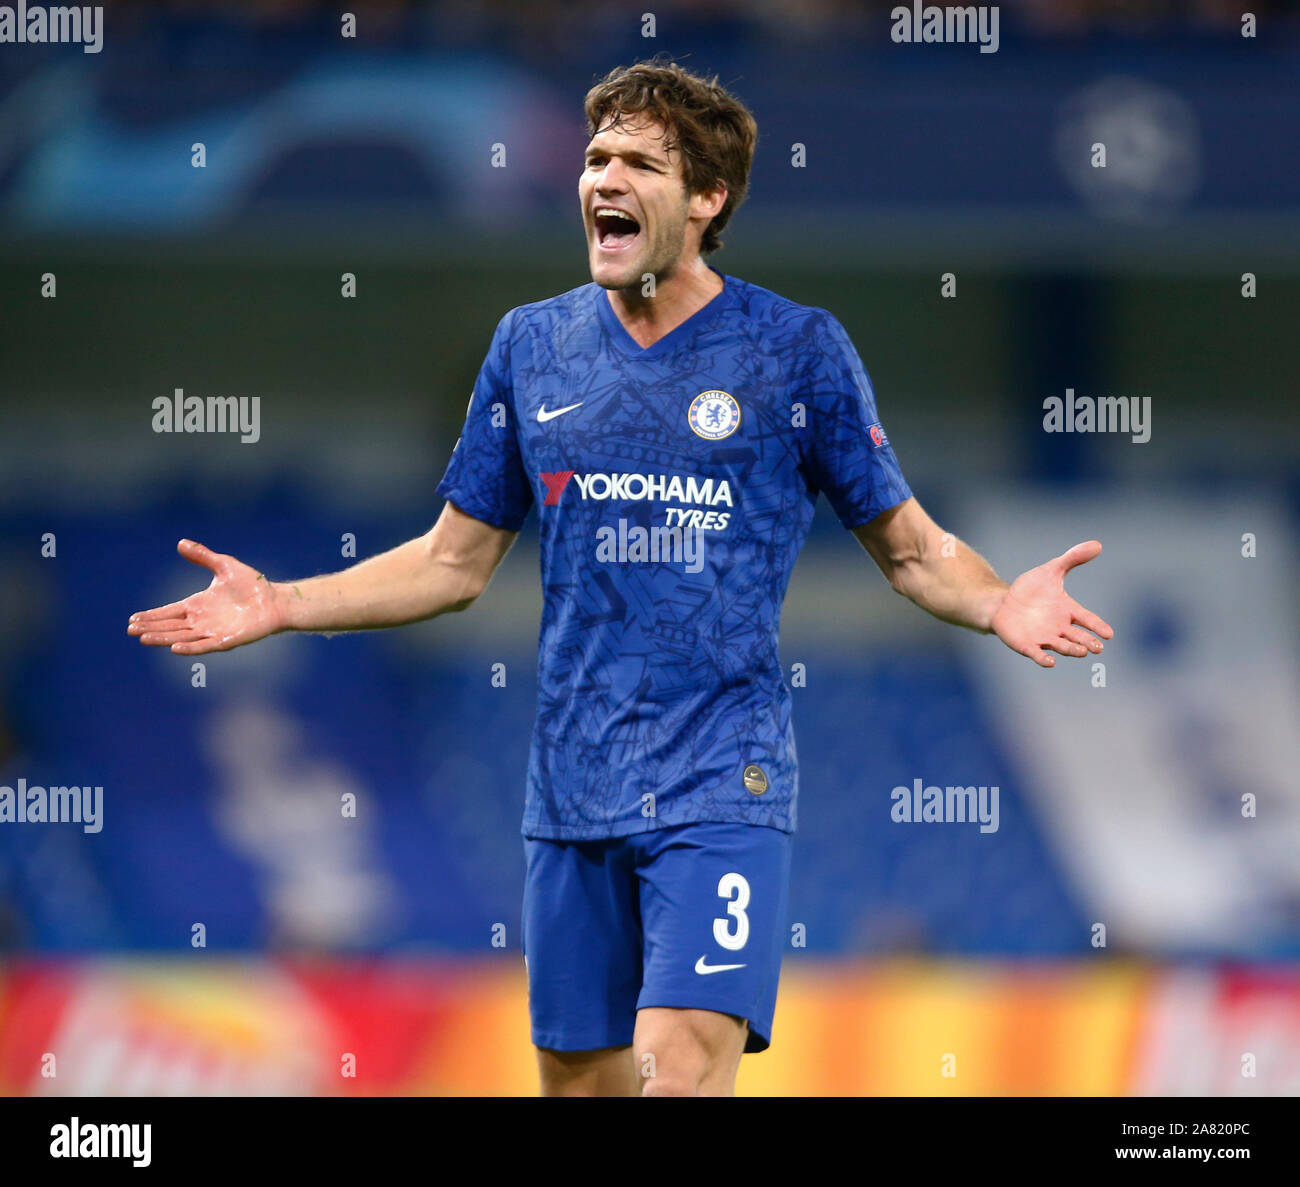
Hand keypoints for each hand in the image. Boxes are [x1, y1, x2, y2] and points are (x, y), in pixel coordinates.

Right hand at [128, 539, 286, 654]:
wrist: (276, 600)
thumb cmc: (252, 584)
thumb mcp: (224, 566)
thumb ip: (203, 556)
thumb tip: (180, 542)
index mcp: (198, 605)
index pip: (169, 612)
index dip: (152, 616)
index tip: (133, 619)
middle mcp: (202, 620)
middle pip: (171, 626)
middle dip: (151, 628)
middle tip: (131, 630)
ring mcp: (213, 631)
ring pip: (182, 637)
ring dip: (163, 639)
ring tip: (143, 638)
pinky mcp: (226, 640)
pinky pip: (204, 646)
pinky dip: (189, 648)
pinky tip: (174, 648)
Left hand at [990, 540, 1113, 667]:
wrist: (1003, 602)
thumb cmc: (1030, 589)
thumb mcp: (1051, 570)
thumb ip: (1072, 558)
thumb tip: (1097, 544)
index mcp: (1068, 611)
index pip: (1087, 619)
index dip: (1098, 626)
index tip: (1109, 634)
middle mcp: (1059, 627)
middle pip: (1078, 637)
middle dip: (1088, 642)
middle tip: (1098, 647)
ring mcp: (1044, 637)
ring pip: (1062, 646)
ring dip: (1072, 650)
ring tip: (1082, 652)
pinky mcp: (1027, 645)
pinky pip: (1037, 654)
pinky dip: (1044, 659)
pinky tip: (1050, 662)